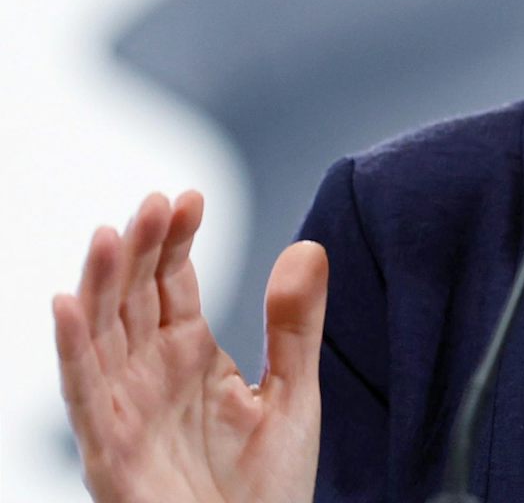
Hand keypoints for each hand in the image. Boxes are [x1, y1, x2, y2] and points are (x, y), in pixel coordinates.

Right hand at [51, 190, 326, 502]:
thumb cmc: (267, 487)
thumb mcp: (294, 392)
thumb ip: (298, 325)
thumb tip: (307, 246)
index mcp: (190, 356)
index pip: (172, 283)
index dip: (176, 240)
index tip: (189, 196)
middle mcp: (150, 375)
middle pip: (133, 298)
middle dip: (140, 249)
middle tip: (154, 202)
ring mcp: (126, 410)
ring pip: (102, 335)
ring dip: (101, 285)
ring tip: (110, 234)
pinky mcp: (110, 451)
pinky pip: (84, 394)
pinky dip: (72, 349)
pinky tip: (68, 304)